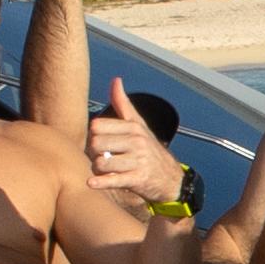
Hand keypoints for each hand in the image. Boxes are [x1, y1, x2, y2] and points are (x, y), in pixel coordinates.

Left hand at [85, 79, 177, 199]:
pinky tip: (92, 183)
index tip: (101, 142)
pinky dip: (101, 182)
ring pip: (102, 163)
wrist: (172, 179)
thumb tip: (116, 80)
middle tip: (102, 158)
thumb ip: (123, 104)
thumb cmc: (149, 150)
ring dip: (98, 169)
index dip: (94, 136)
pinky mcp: (138, 179)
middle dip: (94, 153)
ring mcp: (138, 161)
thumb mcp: (139, 125)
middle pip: (96, 144)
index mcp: (134, 127)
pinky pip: (113, 180)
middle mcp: (137, 142)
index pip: (97, 127)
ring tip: (105, 170)